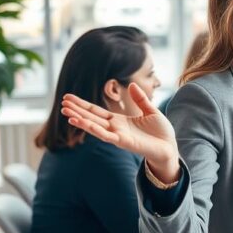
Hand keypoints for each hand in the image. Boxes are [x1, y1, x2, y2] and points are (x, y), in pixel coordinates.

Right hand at [61, 83, 179, 181]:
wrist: (170, 148)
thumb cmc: (161, 132)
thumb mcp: (151, 111)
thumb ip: (140, 99)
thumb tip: (132, 85)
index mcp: (119, 120)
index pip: (96, 111)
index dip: (83, 105)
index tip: (68, 98)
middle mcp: (115, 128)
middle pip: (91, 117)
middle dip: (77, 111)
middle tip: (62, 103)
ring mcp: (118, 135)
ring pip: (95, 126)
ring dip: (80, 120)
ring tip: (66, 113)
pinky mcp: (123, 142)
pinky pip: (106, 135)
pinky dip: (93, 129)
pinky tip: (81, 123)